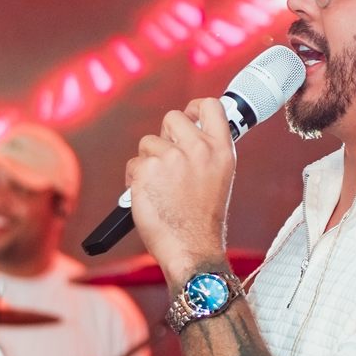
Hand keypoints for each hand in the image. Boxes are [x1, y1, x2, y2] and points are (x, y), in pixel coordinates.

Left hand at [125, 97, 236, 287]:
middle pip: (171, 118)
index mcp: (221, 150)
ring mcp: (172, 158)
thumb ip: (205, 152)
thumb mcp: (218, 178)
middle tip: (168, 161)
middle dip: (165, 136)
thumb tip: (182, 133)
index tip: (189, 116)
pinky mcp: (147, 170)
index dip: (195, 108)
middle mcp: (198, 149)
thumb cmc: (202, 220)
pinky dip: (135, 178)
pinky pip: (134, 163)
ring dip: (149, 161)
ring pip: (148, 142)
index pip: (211, 107)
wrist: (191, 248)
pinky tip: (148, 195)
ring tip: (160, 187)